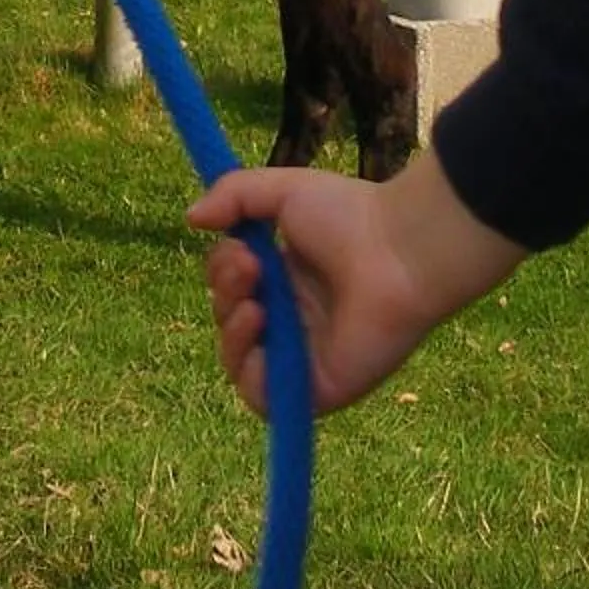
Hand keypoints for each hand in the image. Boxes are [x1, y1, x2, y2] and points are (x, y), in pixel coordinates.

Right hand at [188, 150, 524, 418]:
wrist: (398, 250)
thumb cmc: (350, 215)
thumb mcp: (283, 191)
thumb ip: (234, 196)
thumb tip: (190, 218)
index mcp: (290, 279)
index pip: (234, 289)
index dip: (223, 271)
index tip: (239, 245)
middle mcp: (296, 320)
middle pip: (231, 323)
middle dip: (225, 292)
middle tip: (248, 265)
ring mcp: (306, 357)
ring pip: (240, 362)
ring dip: (231, 329)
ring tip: (254, 300)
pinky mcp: (317, 389)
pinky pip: (264, 397)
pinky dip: (249, 369)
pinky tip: (259, 326)